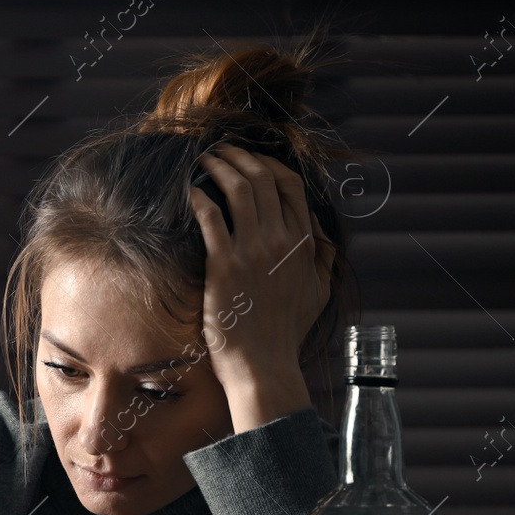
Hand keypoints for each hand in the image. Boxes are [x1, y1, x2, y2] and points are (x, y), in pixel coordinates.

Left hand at [189, 143, 335, 430]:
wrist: (264, 363)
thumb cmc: (286, 332)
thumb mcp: (319, 293)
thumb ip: (323, 260)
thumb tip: (323, 237)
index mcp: (305, 244)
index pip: (292, 186)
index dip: (270, 165)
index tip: (251, 160)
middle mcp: (282, 241)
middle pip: (264, 180)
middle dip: (241, 157)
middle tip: (222, 151)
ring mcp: (253, 251)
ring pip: (239, 191)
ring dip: (220, 168)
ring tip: (205, 161)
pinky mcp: (224, 265)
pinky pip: (211, 218)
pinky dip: (200, 198)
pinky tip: (191, 192)